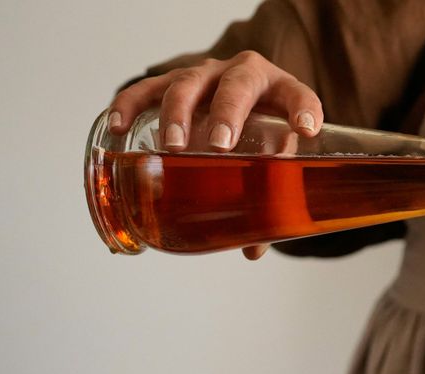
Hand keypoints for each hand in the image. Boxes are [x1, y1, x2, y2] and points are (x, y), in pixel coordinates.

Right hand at [110, 51, 320, 260]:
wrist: (236, 98)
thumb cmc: (262, 130)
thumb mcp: (273, 154)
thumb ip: (269, 196)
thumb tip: (252, 249)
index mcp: (280, 90)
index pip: (298, 96)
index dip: (303, 110)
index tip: (305, 130)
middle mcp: (242, 74)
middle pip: (235, 87)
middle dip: (227, 114)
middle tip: (220, 146)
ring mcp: (205, 74)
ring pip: (187, 84)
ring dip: (178, 114)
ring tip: (172, 146)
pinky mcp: (170, 81)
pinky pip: (145, 89)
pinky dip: (129, 104)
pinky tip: (119, 127)